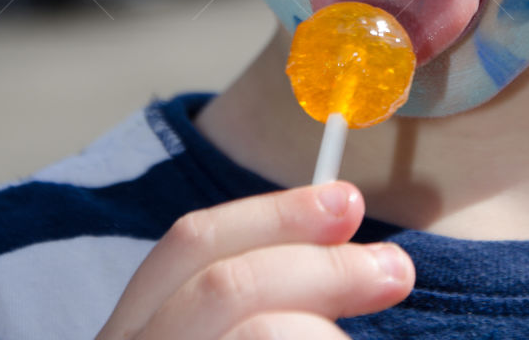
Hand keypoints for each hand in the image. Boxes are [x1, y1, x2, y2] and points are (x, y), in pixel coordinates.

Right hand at [94, 181, 413, 338]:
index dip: (272, 213)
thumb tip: (351, 253)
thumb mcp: (226, 320)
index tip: (348, 202)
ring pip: (256, 334)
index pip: (187, 246)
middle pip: (221, 285)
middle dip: (319, 268)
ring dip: (324, 328)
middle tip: (396, 268)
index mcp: (131, 333)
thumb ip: (262, 299)